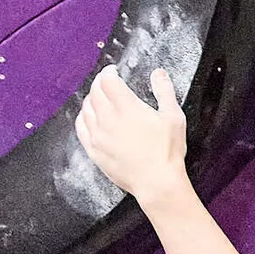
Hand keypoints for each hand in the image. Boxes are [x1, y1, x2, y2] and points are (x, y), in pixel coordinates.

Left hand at [75, 67, 188, 212]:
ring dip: (91, 98)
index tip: (113, 71)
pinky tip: (88, 117)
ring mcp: (98, 136)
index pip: (107, 81)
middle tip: (106, 82)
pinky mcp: (94, 150)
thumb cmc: (167, 152)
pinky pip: (81, 128)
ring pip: (85, 108)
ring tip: (98, 98)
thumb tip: (159, 73)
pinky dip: (82, 117)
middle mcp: (108, 119)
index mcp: (127, 107)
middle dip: (99, 83)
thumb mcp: (173, 117)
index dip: (108, 72)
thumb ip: (164, 92)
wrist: (157, 183)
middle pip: (95, 92)